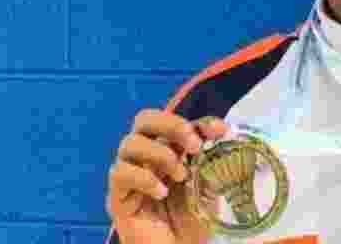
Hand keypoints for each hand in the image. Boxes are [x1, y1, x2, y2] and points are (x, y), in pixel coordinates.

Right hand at [106, 110, 228, 243]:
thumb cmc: (190, 222)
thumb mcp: (209, 189)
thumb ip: (211, 163)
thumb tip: (223, 137)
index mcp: (169, 150)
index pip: (178, 122)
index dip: (199, 122)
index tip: (221, 131)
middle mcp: (146, 157)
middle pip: (144, 119)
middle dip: (171, 125)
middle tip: (194, 144)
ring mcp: (129, 174)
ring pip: (129, 143)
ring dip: (160, 154)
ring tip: (181, 175)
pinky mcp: (117, 196)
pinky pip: (120, 173)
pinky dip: (144, 178)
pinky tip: (161, 193)